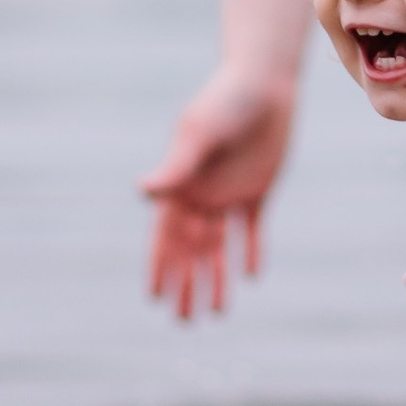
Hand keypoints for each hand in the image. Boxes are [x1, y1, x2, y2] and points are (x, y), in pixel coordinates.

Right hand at [141, 71, 295, 318]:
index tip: (154, 299)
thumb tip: (141, 192)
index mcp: (181, 187)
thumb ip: (175, 167)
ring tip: (218, 313)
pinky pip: (252, 228)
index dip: (160, 267)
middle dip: (187, 285)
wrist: (263, 83)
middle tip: (184, 322)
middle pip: (191, 250)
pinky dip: (251, 250)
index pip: (166, 238)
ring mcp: (229, 193)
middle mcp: (201, 194)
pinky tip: (252, 275)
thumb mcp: (198, 135)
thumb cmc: (224, 104)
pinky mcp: (258, 189)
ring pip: (220, 246)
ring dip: (217, 277)